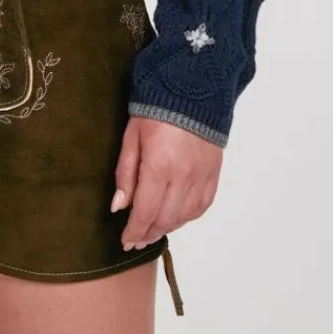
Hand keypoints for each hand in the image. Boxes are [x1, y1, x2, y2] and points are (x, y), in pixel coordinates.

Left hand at [111, 115, 222, 250]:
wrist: (192, 90)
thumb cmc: (154, 111)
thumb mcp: (131, 137)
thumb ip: (125, 174)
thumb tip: (118, 207)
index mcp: (158, 166)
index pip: (145, 212)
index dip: (134, 231)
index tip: (125, 242)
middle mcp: (183, 177)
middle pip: (165, 219)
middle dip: (148, 233)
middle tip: (136, 240)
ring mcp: (201, 177)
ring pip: (184, 217)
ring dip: (167, 228)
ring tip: (152, 230)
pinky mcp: (214, 174)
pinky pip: (202, 206)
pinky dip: (187, 217)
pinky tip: (176, 217)